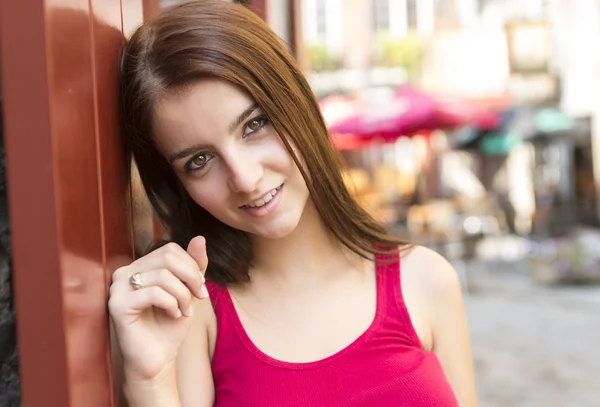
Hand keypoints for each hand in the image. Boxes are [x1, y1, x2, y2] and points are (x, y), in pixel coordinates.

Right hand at [109, 236, 208, 382]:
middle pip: (167, 257)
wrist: (158, 359)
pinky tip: (174, 315)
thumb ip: (194, 265)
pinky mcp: (117, 305)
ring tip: (185, 311)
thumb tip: (200, 237)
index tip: (201, 288)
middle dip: (190, 278)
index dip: (191, 266)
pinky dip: (171, 304)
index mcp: (140, 266)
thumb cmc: (170, 326)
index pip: (170, 249)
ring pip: (163, 275)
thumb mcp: (188, 291)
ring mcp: (118, 288)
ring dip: (183, 295)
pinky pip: (153, 293)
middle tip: (198, 298)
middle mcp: (125, 273)